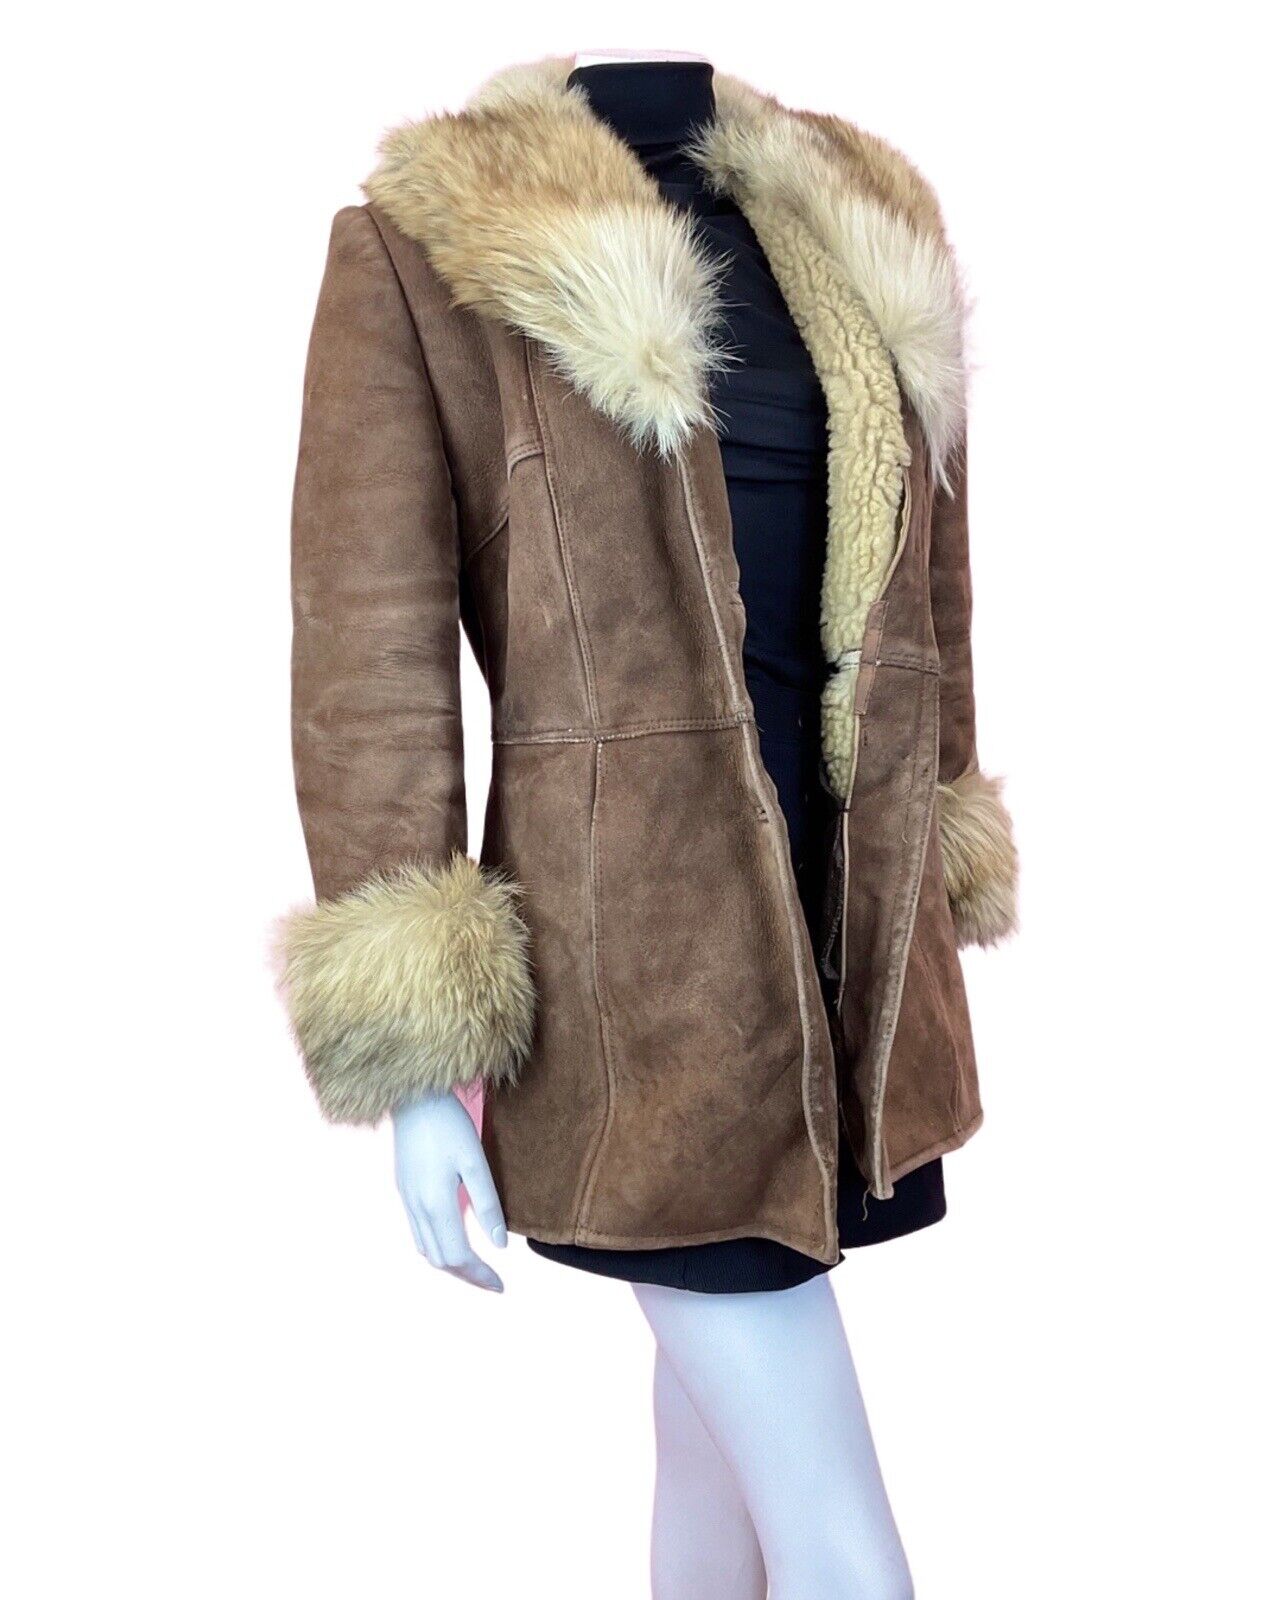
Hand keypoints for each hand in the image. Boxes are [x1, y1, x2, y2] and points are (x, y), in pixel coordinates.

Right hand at [392, 1091, 507, 1291]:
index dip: (480, 1275)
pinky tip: (453, 1239)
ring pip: (426, 1249)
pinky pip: (418, 1232)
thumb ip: (487, 1205)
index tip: (501, 1285)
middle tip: (492, 1281)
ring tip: (475, 1267)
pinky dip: (437, 1246)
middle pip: (440, 1260)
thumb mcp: (475, 1162)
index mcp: (436, 1203)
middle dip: (466, 1275)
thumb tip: (500, 1246)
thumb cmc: (449, 1124)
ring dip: (450, 1264)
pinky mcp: (403, 1189)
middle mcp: (416, 1207)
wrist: (414, 1097)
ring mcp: (406, 1199)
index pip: (458, 1256)